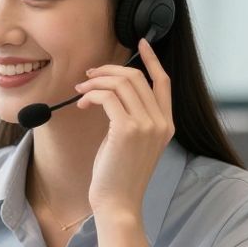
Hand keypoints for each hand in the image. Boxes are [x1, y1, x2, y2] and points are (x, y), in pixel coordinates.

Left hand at [74, 38, 173, 217]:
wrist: (118, 203)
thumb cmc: (118, 176)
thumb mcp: (131, 143)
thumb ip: (130, 118)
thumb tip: (110, 93)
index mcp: (167, 125)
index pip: (164, 81)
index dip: (153, 59)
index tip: (141, 43)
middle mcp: (161, 122)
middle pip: (138, 77)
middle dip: (109, 70)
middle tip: (88, 75)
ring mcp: (147, 125)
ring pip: (121, 83)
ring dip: (96, 81)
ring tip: (80, 90)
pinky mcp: (127, 129)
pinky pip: (107, 96)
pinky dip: (91, 94)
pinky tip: (81, 102)